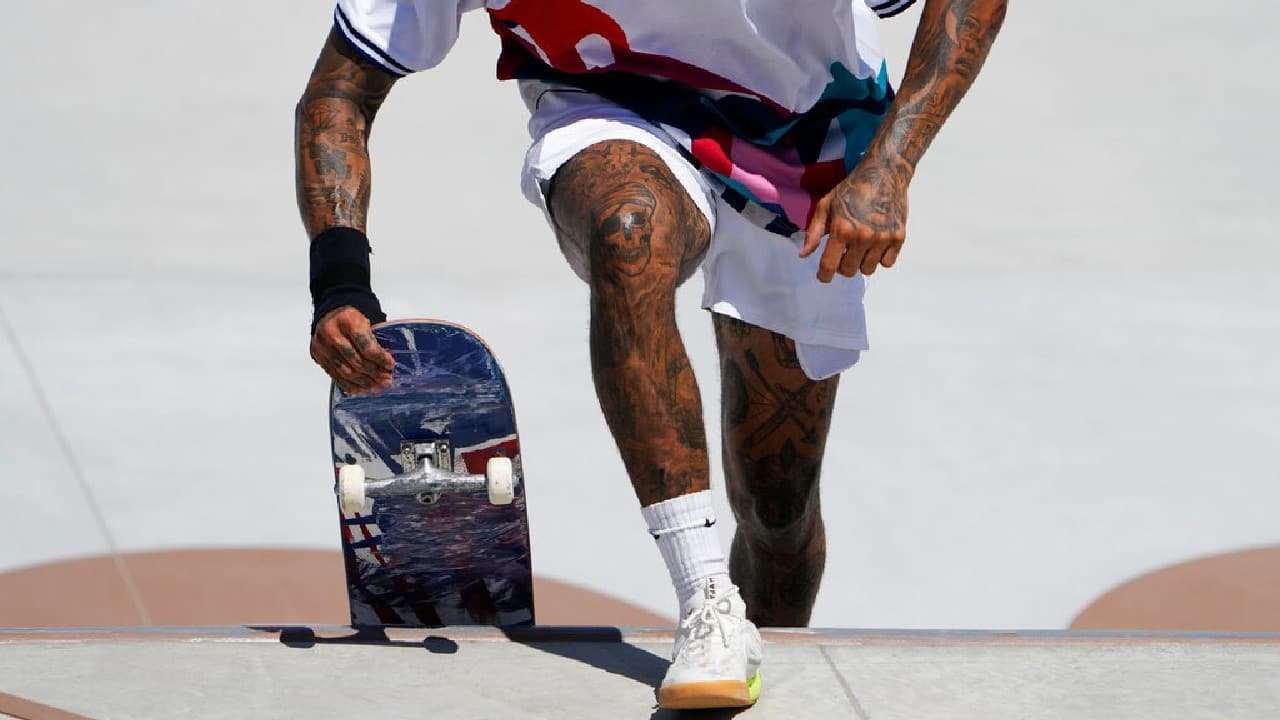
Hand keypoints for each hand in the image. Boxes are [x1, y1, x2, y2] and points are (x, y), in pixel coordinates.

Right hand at [310, 306, 393, 394]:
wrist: (329, 315)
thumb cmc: (350, 320)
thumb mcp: (365, 322)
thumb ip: (374, 340)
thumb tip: (387, 364)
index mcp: (347, 321)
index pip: (365, 345)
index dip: (380, 358)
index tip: (390, 365)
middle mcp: (331, 333)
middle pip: (356, 360)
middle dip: (374, 373)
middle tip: (386, 380)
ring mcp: (322, 346)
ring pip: (345, 371)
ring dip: (364, 382)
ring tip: (376, 386)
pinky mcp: (318, 357)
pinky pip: (335, 376)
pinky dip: (350, 385)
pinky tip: (362, 388)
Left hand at [799, 154, 909, 281]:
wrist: (884, 173)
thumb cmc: (851, 189)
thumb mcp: (826, 205)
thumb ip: (814, 232)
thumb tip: (803, 255)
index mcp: (842, 229)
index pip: (830, 266)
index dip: (824, 276)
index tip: (823, 277)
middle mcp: (863, 237)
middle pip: (849, 271)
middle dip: (842, 266)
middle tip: (843, 252)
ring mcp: (883, 238)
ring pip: (868, 270)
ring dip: (861, 263)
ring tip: (860, 247)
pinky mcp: (899, 237)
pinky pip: (887, 263)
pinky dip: (880, 258)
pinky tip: (875, 245)